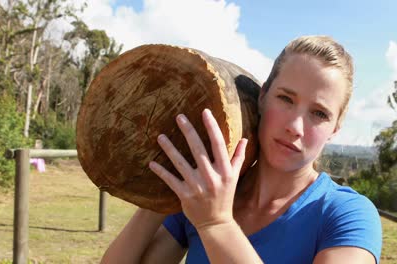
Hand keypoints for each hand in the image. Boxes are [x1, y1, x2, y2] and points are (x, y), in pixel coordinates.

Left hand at [148, 109, 247, 229]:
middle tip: (179, 117)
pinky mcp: (185, 195)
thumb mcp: (235, 176)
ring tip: (160, 136)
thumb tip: (244, 139)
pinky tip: (152, 163)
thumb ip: (239, 157)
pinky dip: (161, 171)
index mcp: (225, 170)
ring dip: (169, 148)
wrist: (216, 222)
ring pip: (180, 163)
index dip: (211, 127)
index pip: (218, 144)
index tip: (204, 112)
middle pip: (198, 149)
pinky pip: (170, 180)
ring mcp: (197, 186)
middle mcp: (211, 177)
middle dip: (188, 131)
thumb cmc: (226, 196)